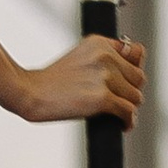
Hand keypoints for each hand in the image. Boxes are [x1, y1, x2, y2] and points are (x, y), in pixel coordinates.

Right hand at [9, 32, 144, 125]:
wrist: (28, 92)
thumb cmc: (50, 80)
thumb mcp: (80, 57)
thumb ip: (105, 59)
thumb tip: (132, 68)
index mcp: (99, 43)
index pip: (135, 53)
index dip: (133, 69)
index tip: (127, 80)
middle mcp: (105, 56)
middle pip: (139, 77)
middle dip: (131, 91)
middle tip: (119, 100)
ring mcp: (105, 77)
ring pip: (136, 96)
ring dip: (129, 107)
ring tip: (117, 112)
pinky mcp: (103, 98)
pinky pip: (128, 112)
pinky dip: (128, 121)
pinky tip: (122, 124)